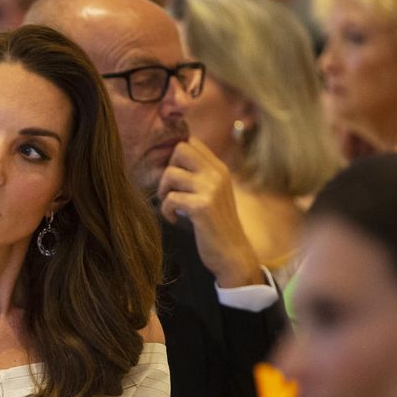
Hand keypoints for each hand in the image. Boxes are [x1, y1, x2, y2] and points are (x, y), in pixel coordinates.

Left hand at [156, 137, 261, 287]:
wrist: (233, 254)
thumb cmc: (216, 226)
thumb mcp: (213, 194)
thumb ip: (199, 177)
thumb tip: (170, 162)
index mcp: (219, 169)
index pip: (192, 142)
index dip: (175, 157)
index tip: (174, 179)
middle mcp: (217, 174)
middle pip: (180, 149)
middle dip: (168, 169)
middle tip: (171, 190)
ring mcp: (211, 189)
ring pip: (170, 173)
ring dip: (164, 191)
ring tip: (171, 206)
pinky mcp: (202, 207)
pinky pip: (170, 199)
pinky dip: (166, 210)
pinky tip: (175, 219)